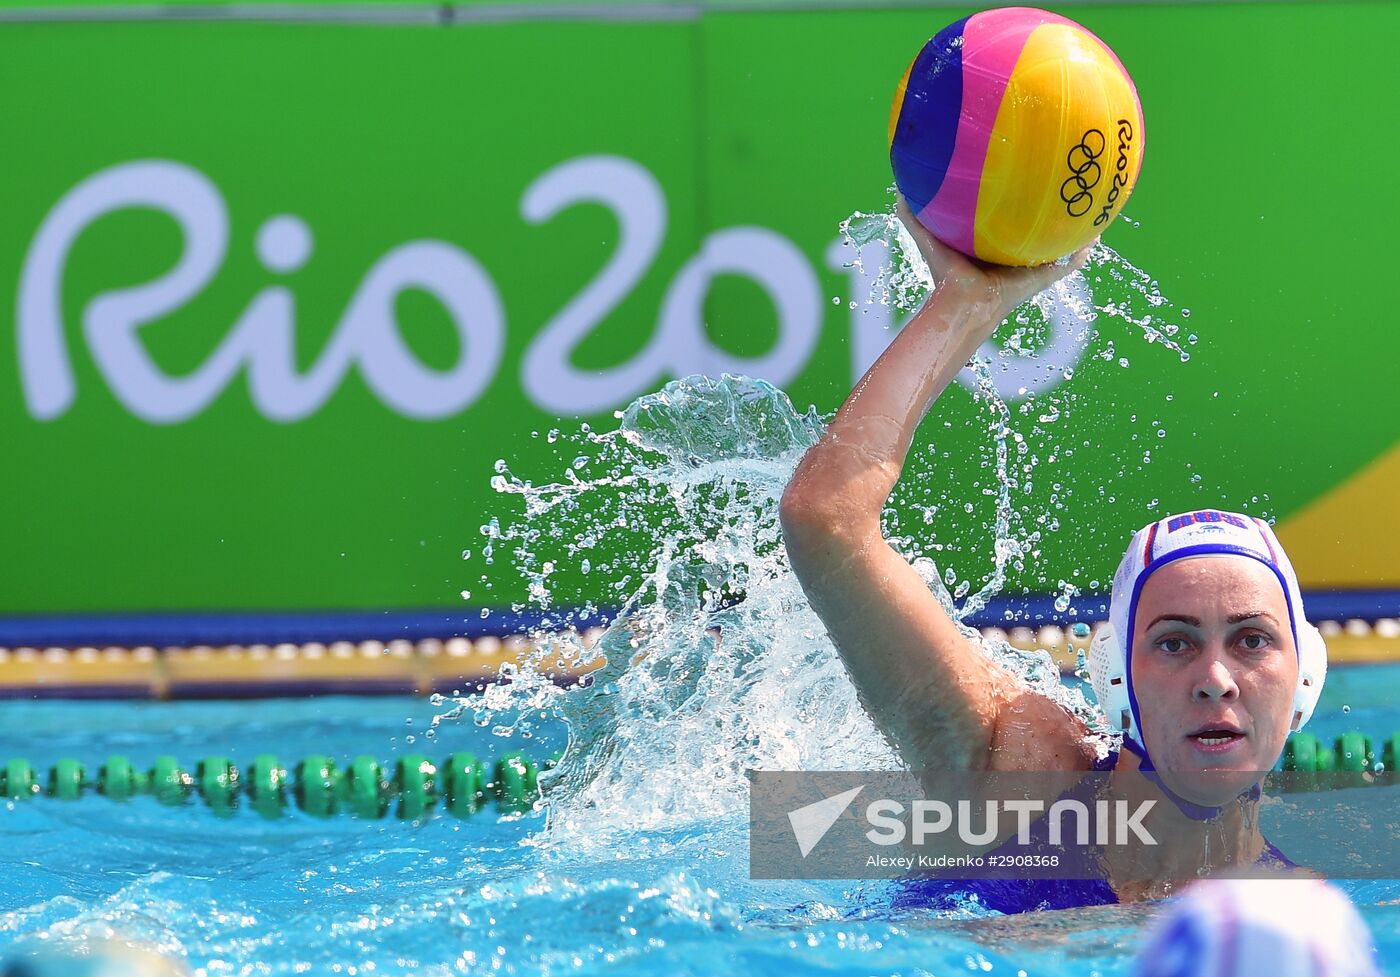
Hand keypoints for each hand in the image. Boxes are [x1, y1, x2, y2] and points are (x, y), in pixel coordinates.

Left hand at [895, 196, 1095, 320]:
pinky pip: (1067, 264)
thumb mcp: (929, 240)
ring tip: (1092, 207)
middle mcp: (1014, 254)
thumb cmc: (945, 276)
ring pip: (1058, 245)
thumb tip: (898, 191)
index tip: (1025, 178)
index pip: (1007, 220)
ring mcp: (1031, 266)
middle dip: (1050, 211)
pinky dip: (1082, 252)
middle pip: (1036, 230)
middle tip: (1065, 186)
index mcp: (992, 245)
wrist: (963, 304)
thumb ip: (913, 218)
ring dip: (1074, 229)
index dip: (1016, 202)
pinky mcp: (1041, 278)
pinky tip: (1096, 236)